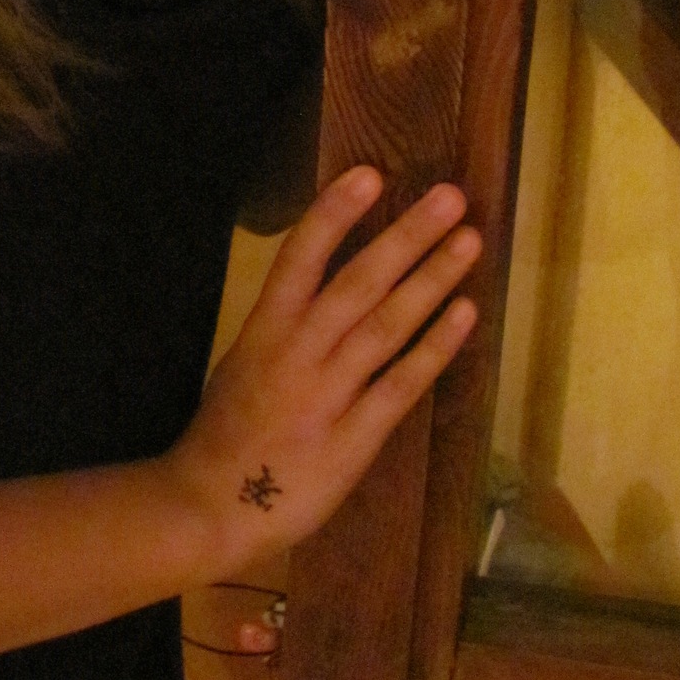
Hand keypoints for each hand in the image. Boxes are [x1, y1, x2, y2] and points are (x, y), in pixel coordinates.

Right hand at [167, 165, 478, 580]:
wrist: (212, 505)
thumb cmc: (225, 429)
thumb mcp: (244, 360)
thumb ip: (287, 326)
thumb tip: (326, 282)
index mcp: (265, 328)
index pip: (301, 256)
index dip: (334, 213)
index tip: (370, 174)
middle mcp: (300, 351)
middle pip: (359, 283)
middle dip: (405, 236)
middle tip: (449, 196)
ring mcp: (331, 393)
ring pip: (388, 326)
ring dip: (431, 280)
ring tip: (468, 240)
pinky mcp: (357, 436)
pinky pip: (401, 385)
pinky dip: (434, 348)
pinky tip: (465, 314)